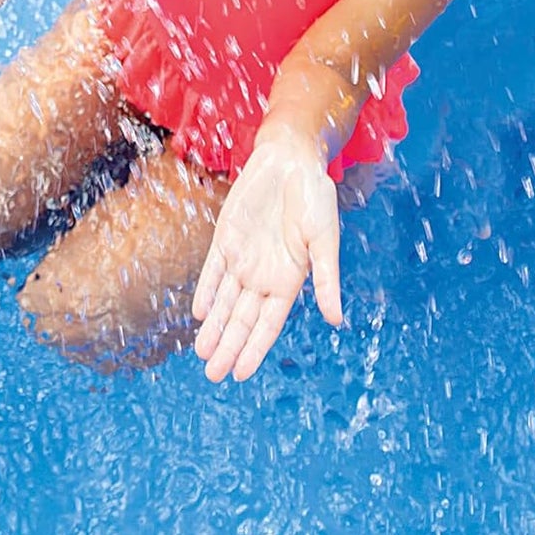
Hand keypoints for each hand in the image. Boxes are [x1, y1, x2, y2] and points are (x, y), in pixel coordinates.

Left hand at [190, 130, 341, 381]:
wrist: (290, 160)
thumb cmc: (315, 198)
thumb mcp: (325, 239)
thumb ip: (326, 279)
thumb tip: (336, 320)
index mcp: (290, 280)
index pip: (268, 324)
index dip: (254, 349)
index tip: (240, 374)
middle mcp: (265, 275)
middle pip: (243, 319)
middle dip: (228, 346)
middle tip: (213, 374)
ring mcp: (244, 257)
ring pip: (225, 301)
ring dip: (214, 326)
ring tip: (201, 353)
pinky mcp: (226, 238)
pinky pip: (213, 270)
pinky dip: (206, 290)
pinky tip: (198, 312)